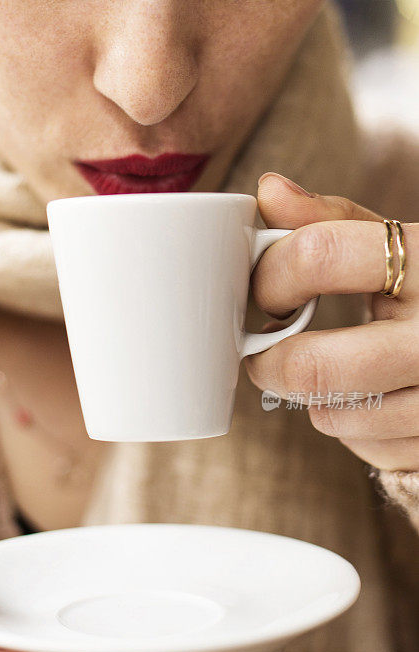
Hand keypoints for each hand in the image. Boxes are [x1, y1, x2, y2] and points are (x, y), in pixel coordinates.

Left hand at [245, 172, 418, 471]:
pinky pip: (362, 445)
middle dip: (266, 362)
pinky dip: (354, 424)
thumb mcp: (406, 245)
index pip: (318, 255)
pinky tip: (373, 398)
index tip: (266, 291)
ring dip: (313, 395)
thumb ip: (335, 220)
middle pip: (311, 365)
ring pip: (330, 414)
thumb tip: (268, 189)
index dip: (270, 275)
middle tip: (264, 353)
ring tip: (330, 371)